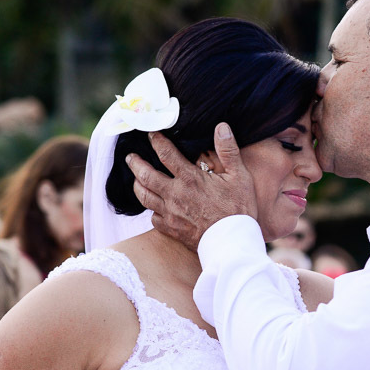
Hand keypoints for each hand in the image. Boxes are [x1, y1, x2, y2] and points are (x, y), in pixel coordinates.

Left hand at [127, 123, 257, 250]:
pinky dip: (151, 211)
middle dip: (135, 163)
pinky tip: (153, 207)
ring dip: (137, 185)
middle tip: (130, 157)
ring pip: (144, 197)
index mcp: (189, 178)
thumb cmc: (239, 209)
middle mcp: (175, 194)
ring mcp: (170, 213)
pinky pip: (153, 219)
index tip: (150, 134)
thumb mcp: (239, 176)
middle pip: (146, 175)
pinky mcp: (171, 230)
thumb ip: (228, 150)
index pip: (166, 154)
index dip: (156, 141)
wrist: (233, 242)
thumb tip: (221, 126)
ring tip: (135, 179)